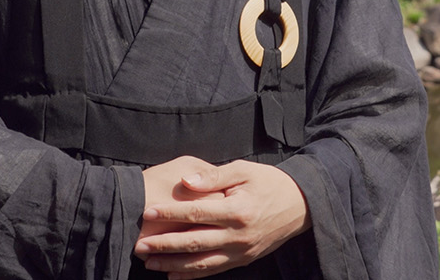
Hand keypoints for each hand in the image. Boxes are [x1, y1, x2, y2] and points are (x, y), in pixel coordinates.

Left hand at [135, 160, 310, 278]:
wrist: (301, 205)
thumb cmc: (269, 182)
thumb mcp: (243, 170)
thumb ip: (213, 176)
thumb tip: (186, 181)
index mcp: (238, 210)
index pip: (196, 213)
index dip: (170, 214)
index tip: (147, 212)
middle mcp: (239, 235)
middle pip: (195, 242)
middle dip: (164, 245)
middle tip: (139, 245)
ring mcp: (241, 251)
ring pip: (202, 263)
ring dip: (173, 264)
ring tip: (150, 263)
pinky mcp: (244, 260)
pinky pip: (214, 270)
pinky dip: (192, 275)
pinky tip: (173, 276)